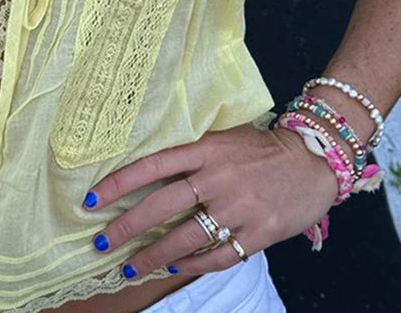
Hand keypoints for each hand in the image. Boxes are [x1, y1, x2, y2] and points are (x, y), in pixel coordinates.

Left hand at [83, 123, 339, 277]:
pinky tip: (173, 268)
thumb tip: (145, 165)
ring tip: (130, 267)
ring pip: (186, 237)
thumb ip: (189, 150)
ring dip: (153, 255)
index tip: (92, 199)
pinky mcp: (258, 231)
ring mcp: (238, 207)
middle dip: (127, 227)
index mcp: (205, 149)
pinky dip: (193, 264)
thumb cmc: (259, 146)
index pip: (151, 166)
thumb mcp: (221, 136)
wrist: (312, 160)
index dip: (119, 183)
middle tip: (101, 242)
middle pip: (162, 205)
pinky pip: (219, 255)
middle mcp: (217, 177)